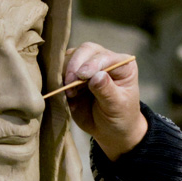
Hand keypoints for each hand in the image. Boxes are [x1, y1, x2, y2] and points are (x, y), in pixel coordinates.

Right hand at [62, 42, 147, 159]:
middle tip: (70, 83)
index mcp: (122, 65)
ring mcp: (87, 66)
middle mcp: (104, 60)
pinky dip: (60, 79)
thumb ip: (107, 90)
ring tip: (70, 93)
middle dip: (75, 65)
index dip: (92, 63)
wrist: (110, 130)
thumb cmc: (120, 117)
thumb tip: (97, 76)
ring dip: (66, 72)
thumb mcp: (117, 106)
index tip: (82, 76)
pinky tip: (65, 93)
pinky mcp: (74, 75)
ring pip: (71, 57)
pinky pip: (62, 70)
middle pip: (86, 50)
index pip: (104, 56)